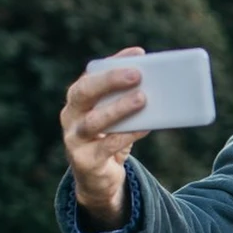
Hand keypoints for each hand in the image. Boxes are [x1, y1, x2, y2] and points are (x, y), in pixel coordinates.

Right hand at [60, 47, 150, 228]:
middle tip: (137, 74)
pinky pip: (107, 146)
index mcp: (78, 99)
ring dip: (119, 108)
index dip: (113, 62)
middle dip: (110, 81)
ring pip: (94, 121)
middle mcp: (70, 115)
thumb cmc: (110, 139)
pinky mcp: (85, 161)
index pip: (91, 74)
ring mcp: (74, 139)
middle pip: (84, 93)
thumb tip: (162, 84)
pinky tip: (145, 127)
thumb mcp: (117, 117)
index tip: (139, 53)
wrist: (98, 180)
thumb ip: (129, 100)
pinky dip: (127, 134)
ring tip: (143, 99)